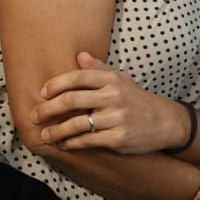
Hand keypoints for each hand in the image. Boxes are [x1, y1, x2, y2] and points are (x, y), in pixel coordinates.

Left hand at [32, 52, 189, 153]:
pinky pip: (88, 140)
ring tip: (44, 135)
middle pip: (72, 100)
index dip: (56, 84)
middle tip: (34, 115)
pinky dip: (72, 143)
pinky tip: (64, 144)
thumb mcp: (121, 79)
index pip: (77, 77)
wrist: (165, 122)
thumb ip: (99, 68)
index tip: (42, 93)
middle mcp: (113, 96)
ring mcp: (116, 118)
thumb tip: (78, 55)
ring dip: (57, 130)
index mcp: (111, 80)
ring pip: (77, 124)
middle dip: (49, 108)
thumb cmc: (137, 99)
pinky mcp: (118, 138)